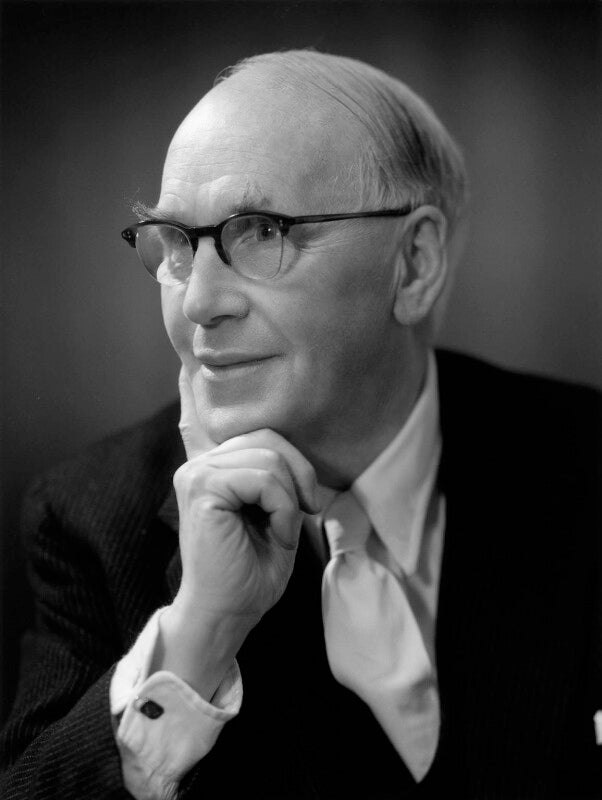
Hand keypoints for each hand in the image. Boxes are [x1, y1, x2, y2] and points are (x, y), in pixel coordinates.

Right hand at [157, 367, 318, 697]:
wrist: (224, 614)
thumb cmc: (249, 572)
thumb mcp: (275, 513)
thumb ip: (279, 478)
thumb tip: (299, 456)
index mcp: (214, 467)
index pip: (264, 437)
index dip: (296, 465)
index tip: (309, 504)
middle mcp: (200, 464)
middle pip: (268, 438)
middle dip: (300, 475)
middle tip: (307, 512)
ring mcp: (197, 473)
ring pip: (269, 459)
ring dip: (289, 499)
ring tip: (282, 533)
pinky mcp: (202, 489)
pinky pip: (262, 479)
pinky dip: (282, 508)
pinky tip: (276, 535)